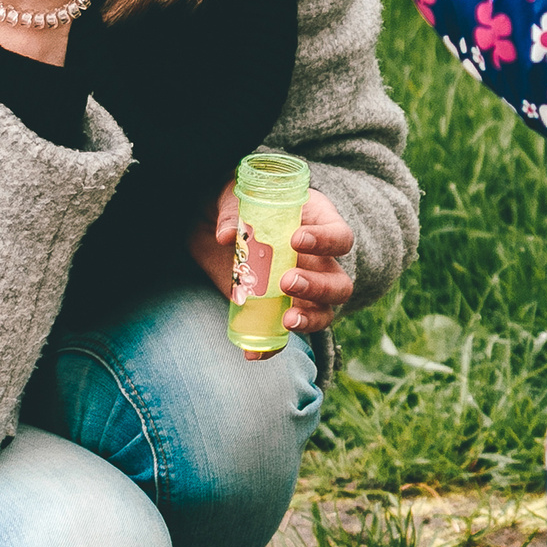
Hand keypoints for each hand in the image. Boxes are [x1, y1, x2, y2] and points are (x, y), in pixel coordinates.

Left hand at [189, 182, 356, 360]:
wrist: (207, 223)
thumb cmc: (231, 201)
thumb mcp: (230, 195)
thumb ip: (231, 210)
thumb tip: (227, 235)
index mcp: (315, 224)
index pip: (339, 236)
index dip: (326, 241)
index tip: (296, 240)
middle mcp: (315, 260)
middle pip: (339, 282)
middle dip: (318, 286)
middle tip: (287, 281)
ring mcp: (298, 289)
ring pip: (324, 311)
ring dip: (310, 318)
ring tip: (287, 319)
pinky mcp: (274, 308)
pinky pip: (283, 333)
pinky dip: (272, 346)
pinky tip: (254, 351)